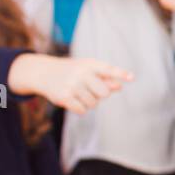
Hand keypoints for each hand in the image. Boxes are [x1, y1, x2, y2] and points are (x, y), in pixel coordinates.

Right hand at [7, 53, 133, 113]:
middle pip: (105, 93)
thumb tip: (119, 86)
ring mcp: (71, 85)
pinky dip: (80, 108)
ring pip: (94, 103)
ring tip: (80, 93)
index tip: (132, 78)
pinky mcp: (63, 97)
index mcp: (90, 64)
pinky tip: (73, 100)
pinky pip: (82, 110)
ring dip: (89, 102)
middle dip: (101, 95)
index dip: (120, 74)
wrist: (43, 72)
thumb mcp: (88, 70)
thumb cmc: (73, 71)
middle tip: (91, 90)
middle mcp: (81, 73)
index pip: (108, 69)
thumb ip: (105, 77)